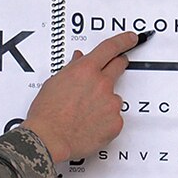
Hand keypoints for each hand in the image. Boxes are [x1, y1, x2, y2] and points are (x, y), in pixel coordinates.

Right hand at [21, 30, 139, 163]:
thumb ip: (71, 69)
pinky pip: (115, 117)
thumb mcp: (54, 83)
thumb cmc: (47, 114)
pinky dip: (105, 120)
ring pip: (114, 97)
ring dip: (105, 100)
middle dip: (118, 65)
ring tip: (85, 113)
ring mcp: (111, 103)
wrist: (48, 139)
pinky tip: (90, 125)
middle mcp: (102, 83)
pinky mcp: (116, 122)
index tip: (131, 38)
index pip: (110, 48)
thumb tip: (78, 60)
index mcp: (85, 70)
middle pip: (119, 66)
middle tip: (113, 69)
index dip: (124, 41)